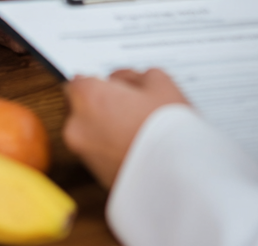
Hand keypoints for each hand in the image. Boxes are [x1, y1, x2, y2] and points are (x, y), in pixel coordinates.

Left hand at [63, 69, 188, 187]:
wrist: (179, 181)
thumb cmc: (168, 129)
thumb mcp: (158, 81)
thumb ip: (132, 75)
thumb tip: (124, 81)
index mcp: (87, 97)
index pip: (79, 81)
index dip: (101, 82)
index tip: (117, 87)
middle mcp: (77, 126)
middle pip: (82, 108)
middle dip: (102, 106)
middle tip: (132, 108)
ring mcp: (85, 155)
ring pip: (91, 133)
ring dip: (108, 130)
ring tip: (139, 131)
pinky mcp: (98, 178)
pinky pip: (101, 155)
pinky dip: (113, 150)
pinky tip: (138, 148)